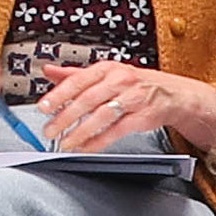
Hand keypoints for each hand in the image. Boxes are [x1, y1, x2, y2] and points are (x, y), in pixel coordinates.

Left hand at [36, 60, 215, 152]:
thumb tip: (48, 71)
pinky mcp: (142, 116)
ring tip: (65, 142)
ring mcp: (133, 98)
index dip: (59, 94)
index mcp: (106, 68)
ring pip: (102, 115)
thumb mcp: (105, 73)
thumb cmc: (134, 83)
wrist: (171, 94)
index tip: (44, 107)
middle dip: (66, 116)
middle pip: (88, 99)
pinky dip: (99, 141)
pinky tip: (86, 147)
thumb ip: (75, 74)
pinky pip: (117, 130)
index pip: (78, 80)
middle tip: (50, 130)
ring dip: (81, 132)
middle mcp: (120, 80)